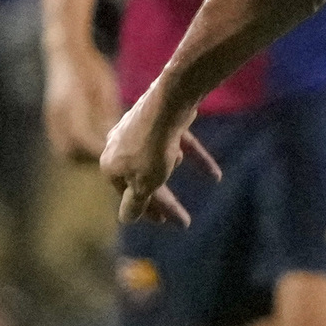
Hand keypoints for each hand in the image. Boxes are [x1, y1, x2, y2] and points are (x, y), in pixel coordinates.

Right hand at [43, 44, 119, 164]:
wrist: (66, 52)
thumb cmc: (92, 67)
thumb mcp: (105, 87)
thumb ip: (108, 113)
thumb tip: (116, 139)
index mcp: (72, 104)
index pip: (83, 138)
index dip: (98, 150)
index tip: (114, 153)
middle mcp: (58, 113)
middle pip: (69, 151)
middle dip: (89, 158)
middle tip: (109, 155)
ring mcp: (51, 116)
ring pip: (63, 150)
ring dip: (81, 156)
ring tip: (101, 151)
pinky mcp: (51, 118)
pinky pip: (59, 143)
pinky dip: (73, 149)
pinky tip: (90, 142)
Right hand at [102, 84, 220, 226]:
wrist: (168, 104)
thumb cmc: (152, 149)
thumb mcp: (144, 184)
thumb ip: (136, 203)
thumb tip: (125, 220)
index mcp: (110, 165)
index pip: (127, 195)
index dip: (147, 210)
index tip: (165, 221)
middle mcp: (119, 147)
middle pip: (144, 178)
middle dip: (164, 199)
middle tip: (182, 220)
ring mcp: (139, 130)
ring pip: (158, 158)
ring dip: (171, 164)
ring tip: (177, 159)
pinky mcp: (161, 119)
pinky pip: (179, 143)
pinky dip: (196, 158)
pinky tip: (215, 175)